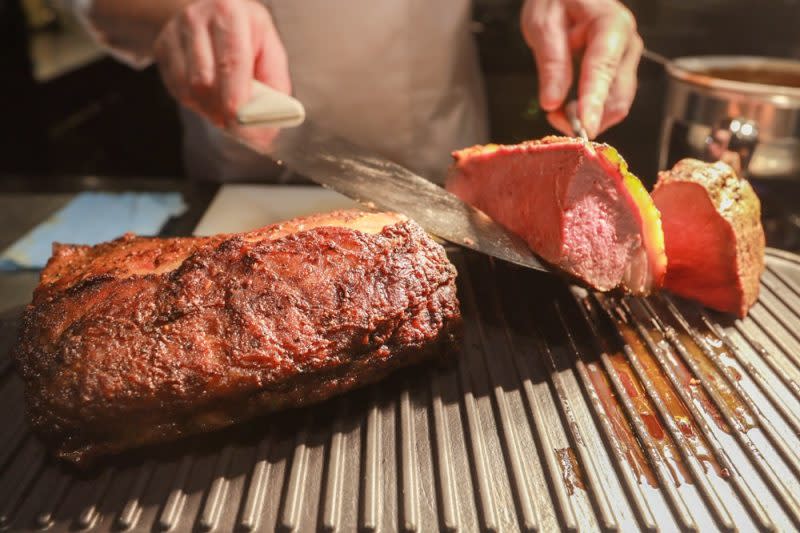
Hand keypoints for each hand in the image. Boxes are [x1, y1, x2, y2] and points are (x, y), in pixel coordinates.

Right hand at [153, 0, 289, 126]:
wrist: (213, 12)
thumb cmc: (247, 34)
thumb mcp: (269, 48)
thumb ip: (273, 81)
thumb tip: (267, 118)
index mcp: (231, 14)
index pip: (231, 61)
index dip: (234, 96)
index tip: (239, 120)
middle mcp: (198, 18)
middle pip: (204, 80)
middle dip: (222, 110)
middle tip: (237, 124)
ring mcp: (175, 32)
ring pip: (188, 89)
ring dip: (209, 109)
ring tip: (225, 108)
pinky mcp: (162, 47)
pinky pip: (176, 89)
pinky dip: (195, 102)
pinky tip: (209, 96)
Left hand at [521, 0, 642, 137]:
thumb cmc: (556, 0)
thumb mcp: (543, 24)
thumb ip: (551, 63)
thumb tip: (552, 103)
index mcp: (612, 25)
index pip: (603, 70)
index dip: (593, 103)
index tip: (584, 128)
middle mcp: (627, 45)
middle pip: (618, 98)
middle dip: (588, 118)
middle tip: (553, 118)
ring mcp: (626, 61)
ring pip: (615, 105)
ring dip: (587, 118)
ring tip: (555, 111)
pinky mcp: (619, 73)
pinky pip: (608, 102)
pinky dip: (588, 112)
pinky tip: (566, 106)